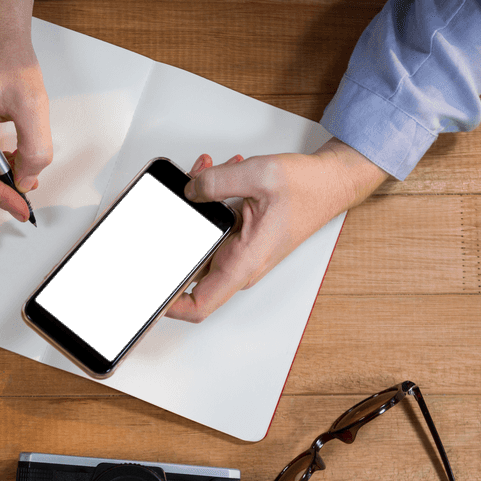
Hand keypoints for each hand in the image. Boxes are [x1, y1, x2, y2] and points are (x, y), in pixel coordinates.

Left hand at [166, 140, 386, 321]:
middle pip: (188, 268)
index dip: (169, 305)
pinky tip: (209, 176)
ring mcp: (237, 252)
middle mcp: (239, 264)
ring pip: (197, 240)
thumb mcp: (261, 175)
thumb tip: (188, 191)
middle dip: (171, 236)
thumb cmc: (309, 188)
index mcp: (244, 263)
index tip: (148, 292)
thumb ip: (217, 182)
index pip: (200, 305)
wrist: (331, 183)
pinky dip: (205, 202)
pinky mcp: (238, 238)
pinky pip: (209, 227)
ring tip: (198, 175)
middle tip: (163, 210)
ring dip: (190, 211)